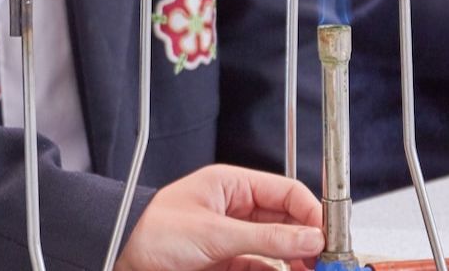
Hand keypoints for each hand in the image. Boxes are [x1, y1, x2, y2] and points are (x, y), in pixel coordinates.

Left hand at [114, 164, 321, 270]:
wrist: (118, 256)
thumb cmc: (151, 231)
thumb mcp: (214, 233)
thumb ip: (266, 239)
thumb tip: (309, 238)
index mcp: (231, 185)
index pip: (286, 193)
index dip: (312, 214)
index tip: (330, 238)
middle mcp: (235, 209)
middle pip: (287, 223)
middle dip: (309, 241)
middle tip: (328, 262)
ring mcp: (232, 238)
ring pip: (278, 249)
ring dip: (296, 260)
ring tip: (313, 270)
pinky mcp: (225, 263)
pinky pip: (261, 267)